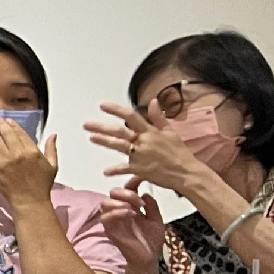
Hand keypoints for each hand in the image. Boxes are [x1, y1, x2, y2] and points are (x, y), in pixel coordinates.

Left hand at [0, 117, 56, 206]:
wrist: (30, 200)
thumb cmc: (41, 185)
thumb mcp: (52, 165)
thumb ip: (51, 148)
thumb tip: (53, 135)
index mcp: (32, 151)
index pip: (21, 133)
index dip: (13, 125)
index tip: (8, 120)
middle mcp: (19, 153)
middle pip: (7, 134)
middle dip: (0, 124)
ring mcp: (6, 160)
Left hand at [86, 101, 205, 195]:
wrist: (186, 172)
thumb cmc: (179, 153)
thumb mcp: (171, 132)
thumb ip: (159, 117)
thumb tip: (154, 102)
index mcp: (151, 132)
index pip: (131, 116)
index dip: (116, 110)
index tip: (103, 106)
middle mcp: (144, 142)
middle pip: (119, 131)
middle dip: (101, 127)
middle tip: (87, 124)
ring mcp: (140, 156)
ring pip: (119, 146)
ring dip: (104, 141)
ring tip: (91, 138)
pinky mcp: (140, 169)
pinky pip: (124, 169)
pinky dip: (115, 170)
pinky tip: (106, 171)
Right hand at [98, 185, 165, 273]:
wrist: (149, 259)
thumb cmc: (151, 241)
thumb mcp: (157, 220)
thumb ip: (152, 206)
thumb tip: (146, 193)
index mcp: (132, 207)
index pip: (127, 188)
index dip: (133, 180)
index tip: (143, 177)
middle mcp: (120, 211)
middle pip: (113, 192)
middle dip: (126, 192)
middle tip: (139, 200)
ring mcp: (114, 221)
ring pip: (105, 203)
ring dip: (120, 202)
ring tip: (133, 209)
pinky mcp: (110, 231)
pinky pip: (105, 218)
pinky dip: (116, 213)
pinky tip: (130, 215)